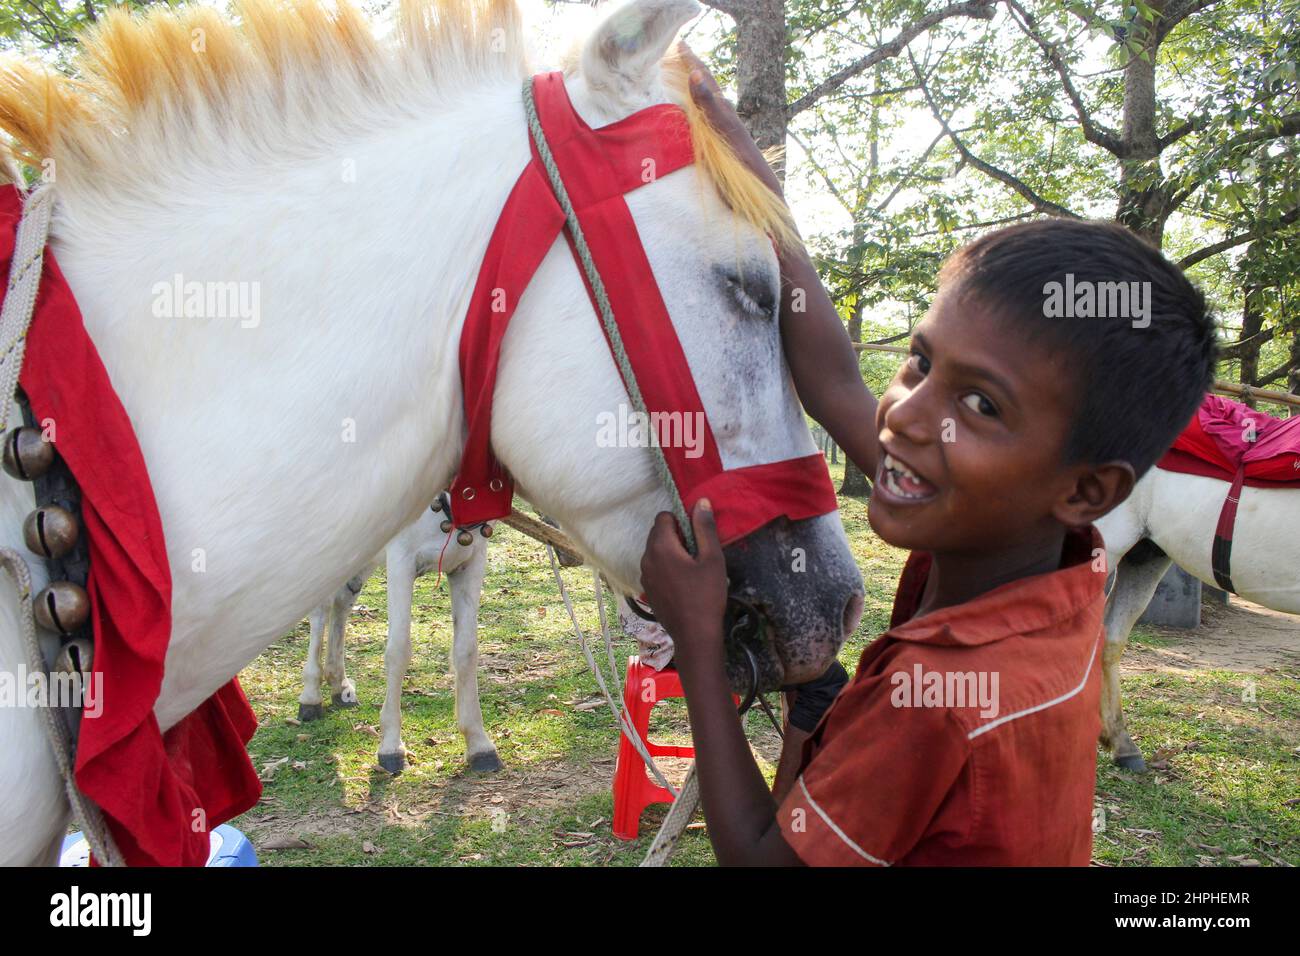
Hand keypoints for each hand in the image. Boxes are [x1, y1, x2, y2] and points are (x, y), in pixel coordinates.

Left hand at [639, 499, 727, 675]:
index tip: (696, 538)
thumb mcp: (712, 558)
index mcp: (660, 547)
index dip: (681, 522)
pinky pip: (654, 567)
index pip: (663, 517)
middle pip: (657, 533)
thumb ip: (704, 528)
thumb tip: (701, 502)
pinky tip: (684, 584)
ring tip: (692, 570)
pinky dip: (666, 567)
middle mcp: (646, 558)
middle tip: (697, 555)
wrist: (695, 635)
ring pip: (655, 551)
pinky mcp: (647, 589)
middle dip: (676, 536)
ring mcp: (644, 575)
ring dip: (671, 552)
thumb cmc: (706, 595)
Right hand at [677, 41, 783, 197]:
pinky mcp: (724, 142)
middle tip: (679, 49)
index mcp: (722, 109)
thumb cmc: (741, 162)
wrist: (760, 188)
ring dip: (694, 86)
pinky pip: (707, 118)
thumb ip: (708, 104)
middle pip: (706, 85)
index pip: (704, 78)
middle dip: (692, 67)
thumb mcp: (723, 130)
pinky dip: (697, 107)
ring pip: (706, 100)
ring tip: (683, 73)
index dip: (691, 60)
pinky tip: (694, 110)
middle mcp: (724, 115)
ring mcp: (724, 129)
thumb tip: (696, 75)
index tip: (678, 42)